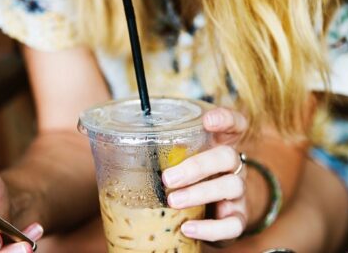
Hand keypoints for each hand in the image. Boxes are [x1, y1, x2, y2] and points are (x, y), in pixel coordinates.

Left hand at [162, 107, 248, 242]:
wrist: (212, 213)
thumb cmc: (189, 179)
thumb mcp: (178, 161)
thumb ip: (160, 153)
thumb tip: (108, 148)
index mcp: (220, 145)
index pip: (234, 124)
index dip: (225, 119)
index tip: (207, 120)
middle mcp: (233, 166)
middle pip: (227, 156)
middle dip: (198, 166)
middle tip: (168, 178)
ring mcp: (238, 192)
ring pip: (231, 186)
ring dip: (200, 193)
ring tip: (173, 201)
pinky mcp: (238, 218)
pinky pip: (233, 224)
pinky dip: (211, 228)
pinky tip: (187, 228)